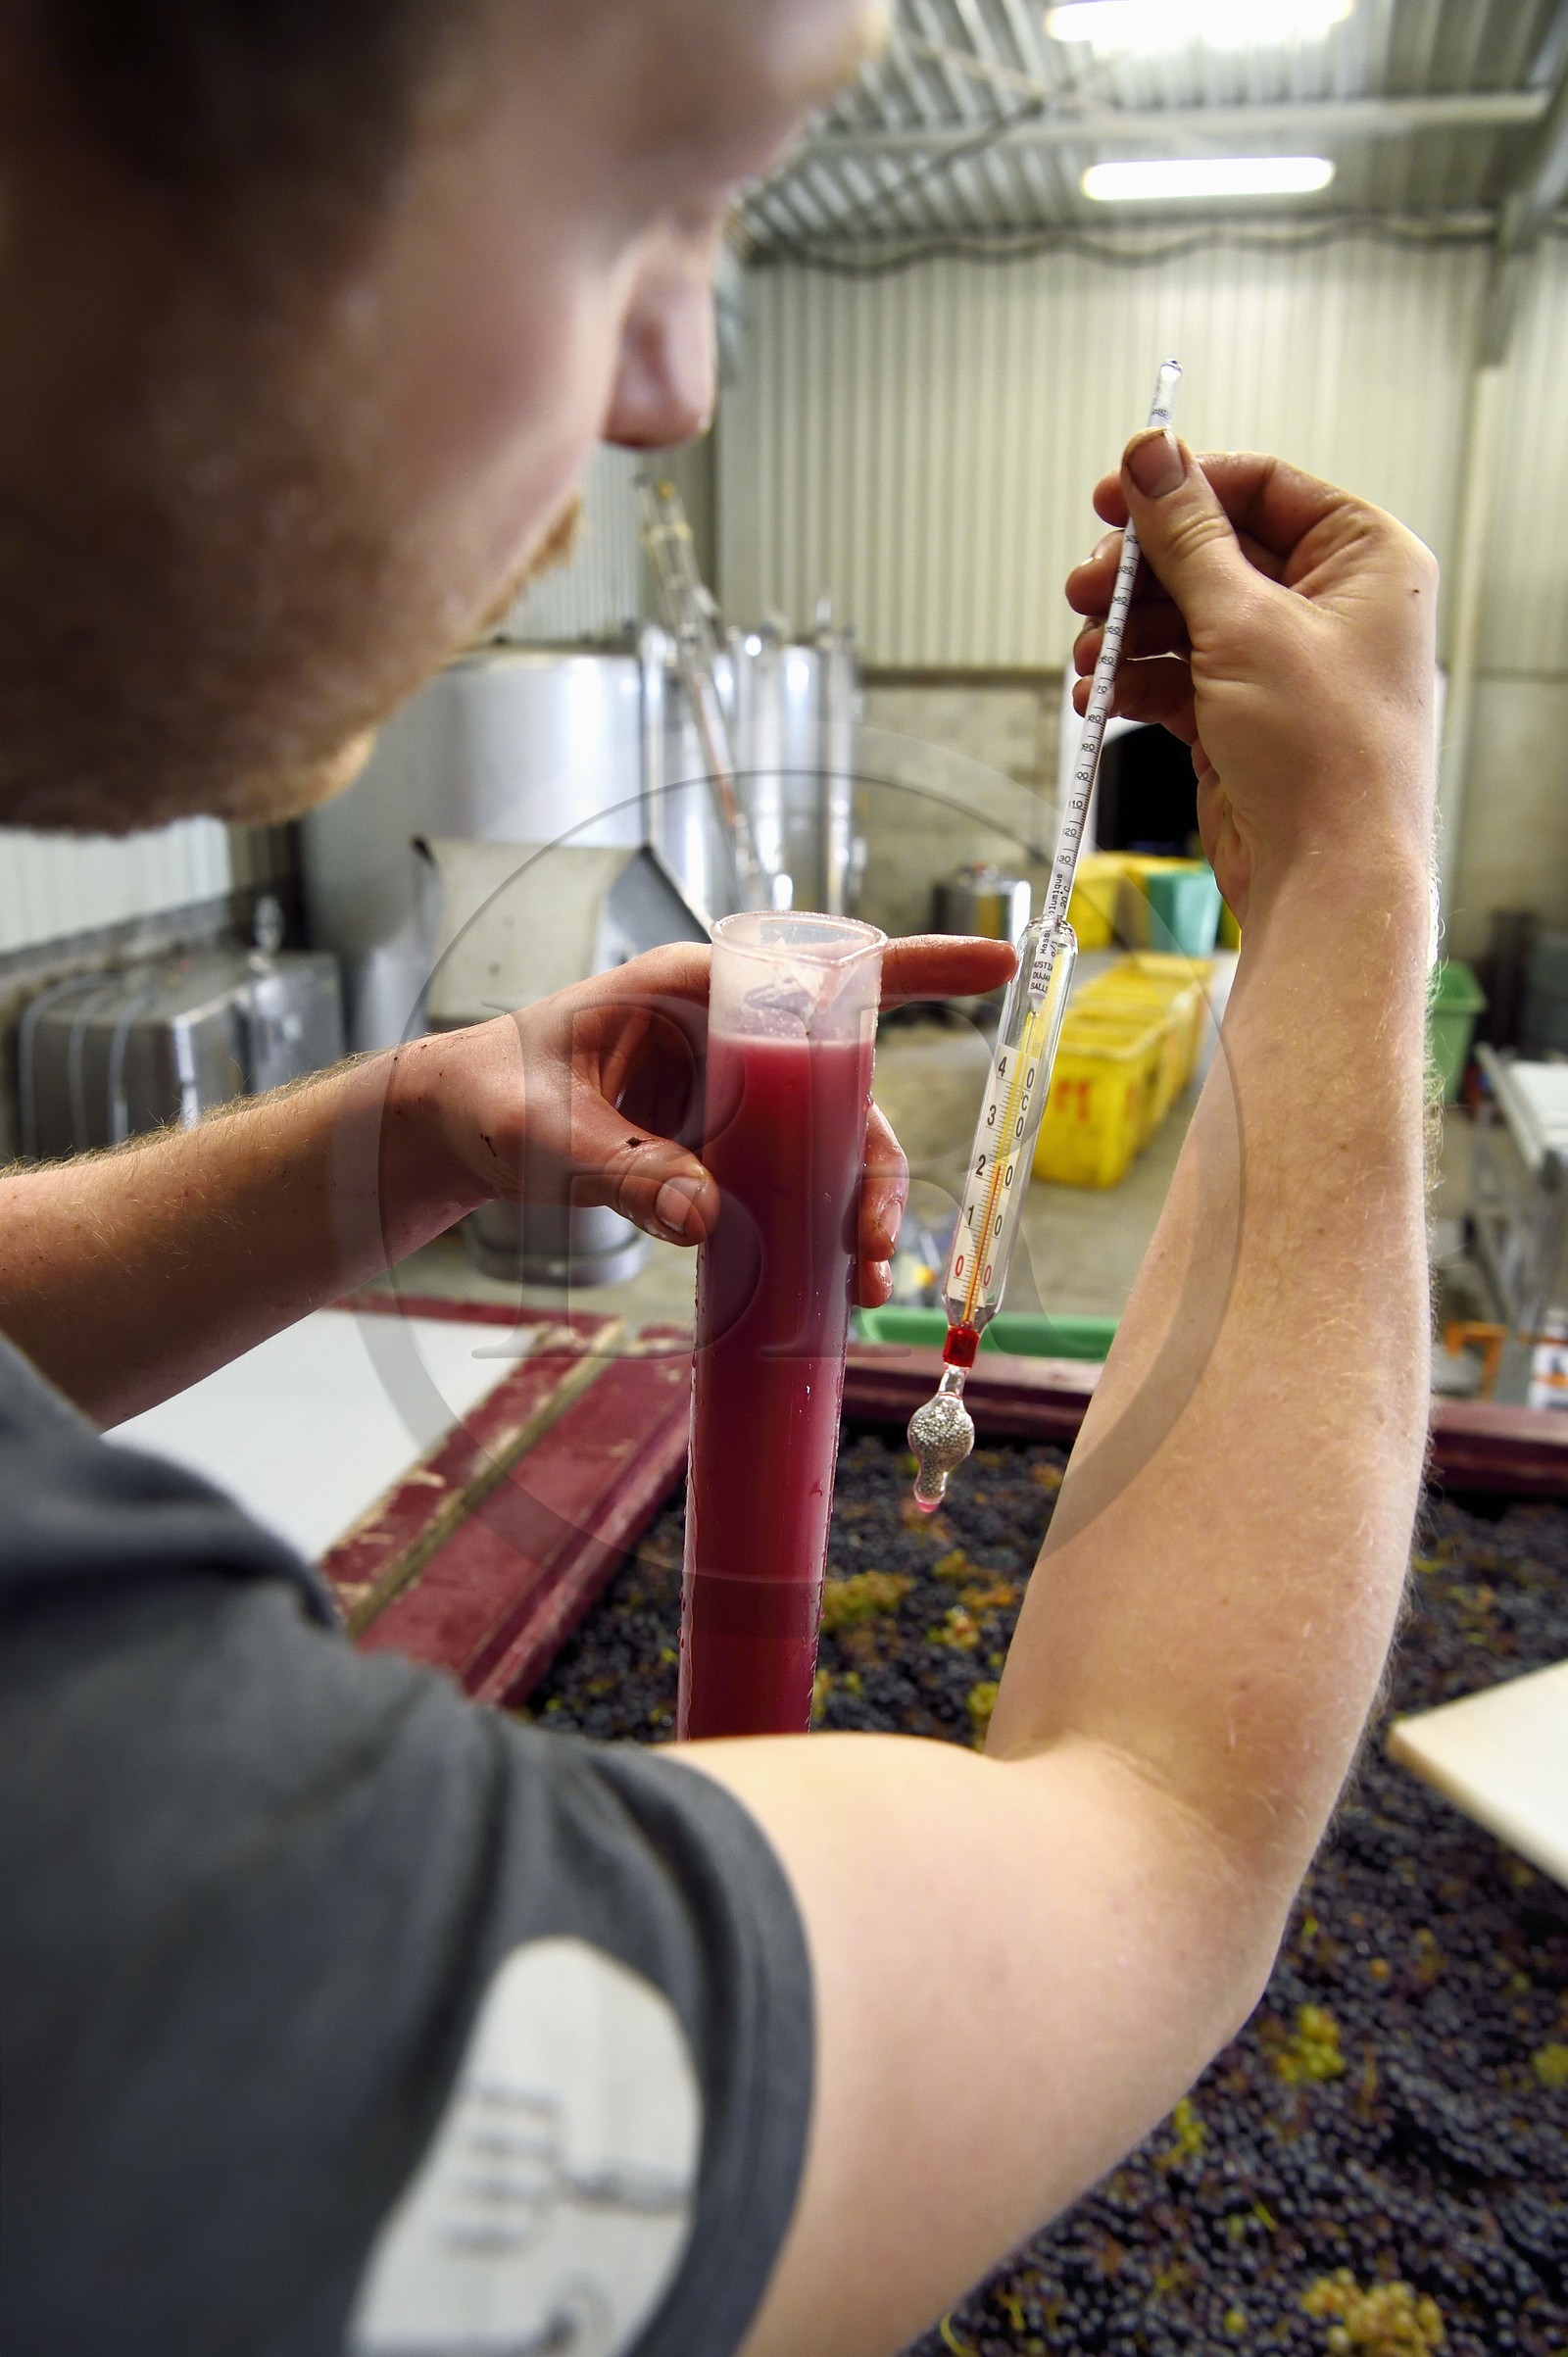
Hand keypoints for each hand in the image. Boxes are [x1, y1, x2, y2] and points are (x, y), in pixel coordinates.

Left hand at [399, 935, 1015, 1307]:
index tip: (998, 960)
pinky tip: (831, 1290)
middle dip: (876, 1168)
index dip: (918, 966)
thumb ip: (618, 1171)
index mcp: (695, 989)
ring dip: (857, 1213)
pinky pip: (791, 1184)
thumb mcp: (542, 1134)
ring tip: (861, 1289)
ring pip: (828, 1146)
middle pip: (844, 1088)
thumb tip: (708, 1218)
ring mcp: (732, 1096)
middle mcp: (731, 1037)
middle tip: (872, 1247)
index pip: (824, 971)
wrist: (455, 1128)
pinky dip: (820, 1234)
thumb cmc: (490, 1097)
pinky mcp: (722, 1149)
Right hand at [1065, 440, 1437, 927]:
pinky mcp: (1246, 717)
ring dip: (1127, 634)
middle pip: (1213, 553)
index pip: (1261, 488)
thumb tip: (1151, 455)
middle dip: (1140, 573)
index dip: (1183, 487)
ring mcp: (1285, 665)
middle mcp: (1330, 606)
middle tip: (1086, 587)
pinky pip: (1177, 677)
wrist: (1325, 874)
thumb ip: (1187, 536)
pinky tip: (1101, 696)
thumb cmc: (1323, 754)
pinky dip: (1135, 683)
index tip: (1111, 497)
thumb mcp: (1244, 621)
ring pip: (1185, 618)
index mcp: (1364, 559)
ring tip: (1089, 657)